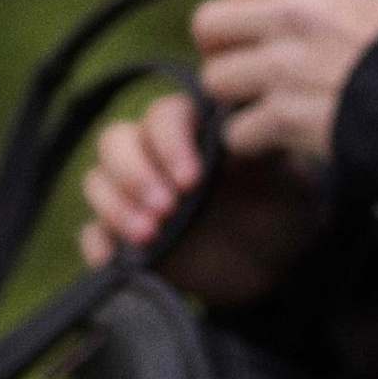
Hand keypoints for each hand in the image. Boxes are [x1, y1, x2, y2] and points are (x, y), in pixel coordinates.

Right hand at [79, 89, 328, 305]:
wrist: (279, 262)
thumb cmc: (283, 205)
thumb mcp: (285, 175)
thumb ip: (260, 149)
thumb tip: (231, 134)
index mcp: (194, 129)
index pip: (162, 116)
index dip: (169, 144)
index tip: (191, 180)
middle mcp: (156, 154)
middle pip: (115, 141)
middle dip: (134, 174)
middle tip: (165, 209)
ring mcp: (136, 194)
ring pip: (97, 181)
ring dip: (116, 207)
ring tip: (150, 236)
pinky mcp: (124, 235)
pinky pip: (92, 232)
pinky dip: (98, 243)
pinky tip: (112, 258)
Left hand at [191, 0, 377, 166]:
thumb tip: (262, 5)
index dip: (238, 11)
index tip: (250, 34)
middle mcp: (294, 18)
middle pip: (208, 24)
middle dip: (220, 52)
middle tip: (243, 73)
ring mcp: (287, 67)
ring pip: (216, 80)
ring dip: (237, 101)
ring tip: (268, 108)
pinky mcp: (288, 115)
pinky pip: (237, 131)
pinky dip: (255, 142)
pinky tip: (281, 139)